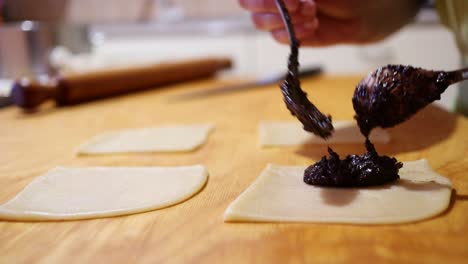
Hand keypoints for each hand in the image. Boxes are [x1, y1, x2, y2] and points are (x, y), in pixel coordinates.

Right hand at [239, 0, 422, 45]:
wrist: (378, 11)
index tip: (293, 0)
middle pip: (250, 4)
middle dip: (273, 7)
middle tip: (303, 6)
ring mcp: (285, 14)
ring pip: (261, 22)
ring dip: (283, 20)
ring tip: (312, 16)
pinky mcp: (294, 32)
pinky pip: (279, 37)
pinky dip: (292, 34)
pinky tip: (312, 27)